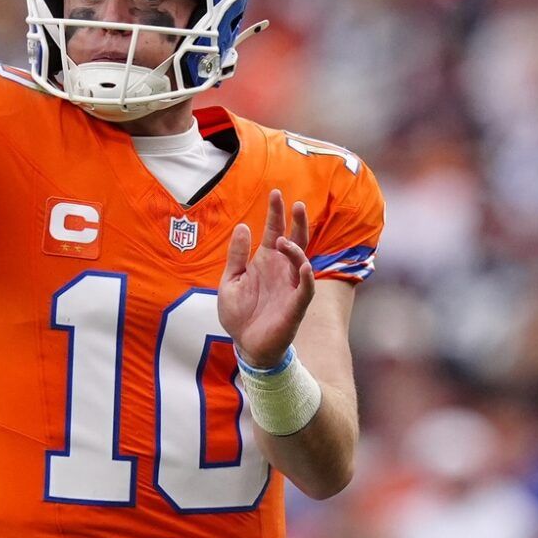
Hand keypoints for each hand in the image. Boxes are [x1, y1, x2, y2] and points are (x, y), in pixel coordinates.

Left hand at [219, 189, 313, 369]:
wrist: (245, 345)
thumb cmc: (239, 314)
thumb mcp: (230, 280)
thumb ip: (237, 255)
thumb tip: (244, 226)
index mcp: (265, 261)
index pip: (274, 231)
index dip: (276, 212)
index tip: (275, 192)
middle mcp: (281, 270)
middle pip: (295, 240)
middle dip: (297, 222)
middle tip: (297, 203)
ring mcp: (290, 286)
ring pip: (302, 260)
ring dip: (296, 247)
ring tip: (282, 240)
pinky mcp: (296, 305)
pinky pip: (306, 287)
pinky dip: (306, 275)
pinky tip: (303, 265)